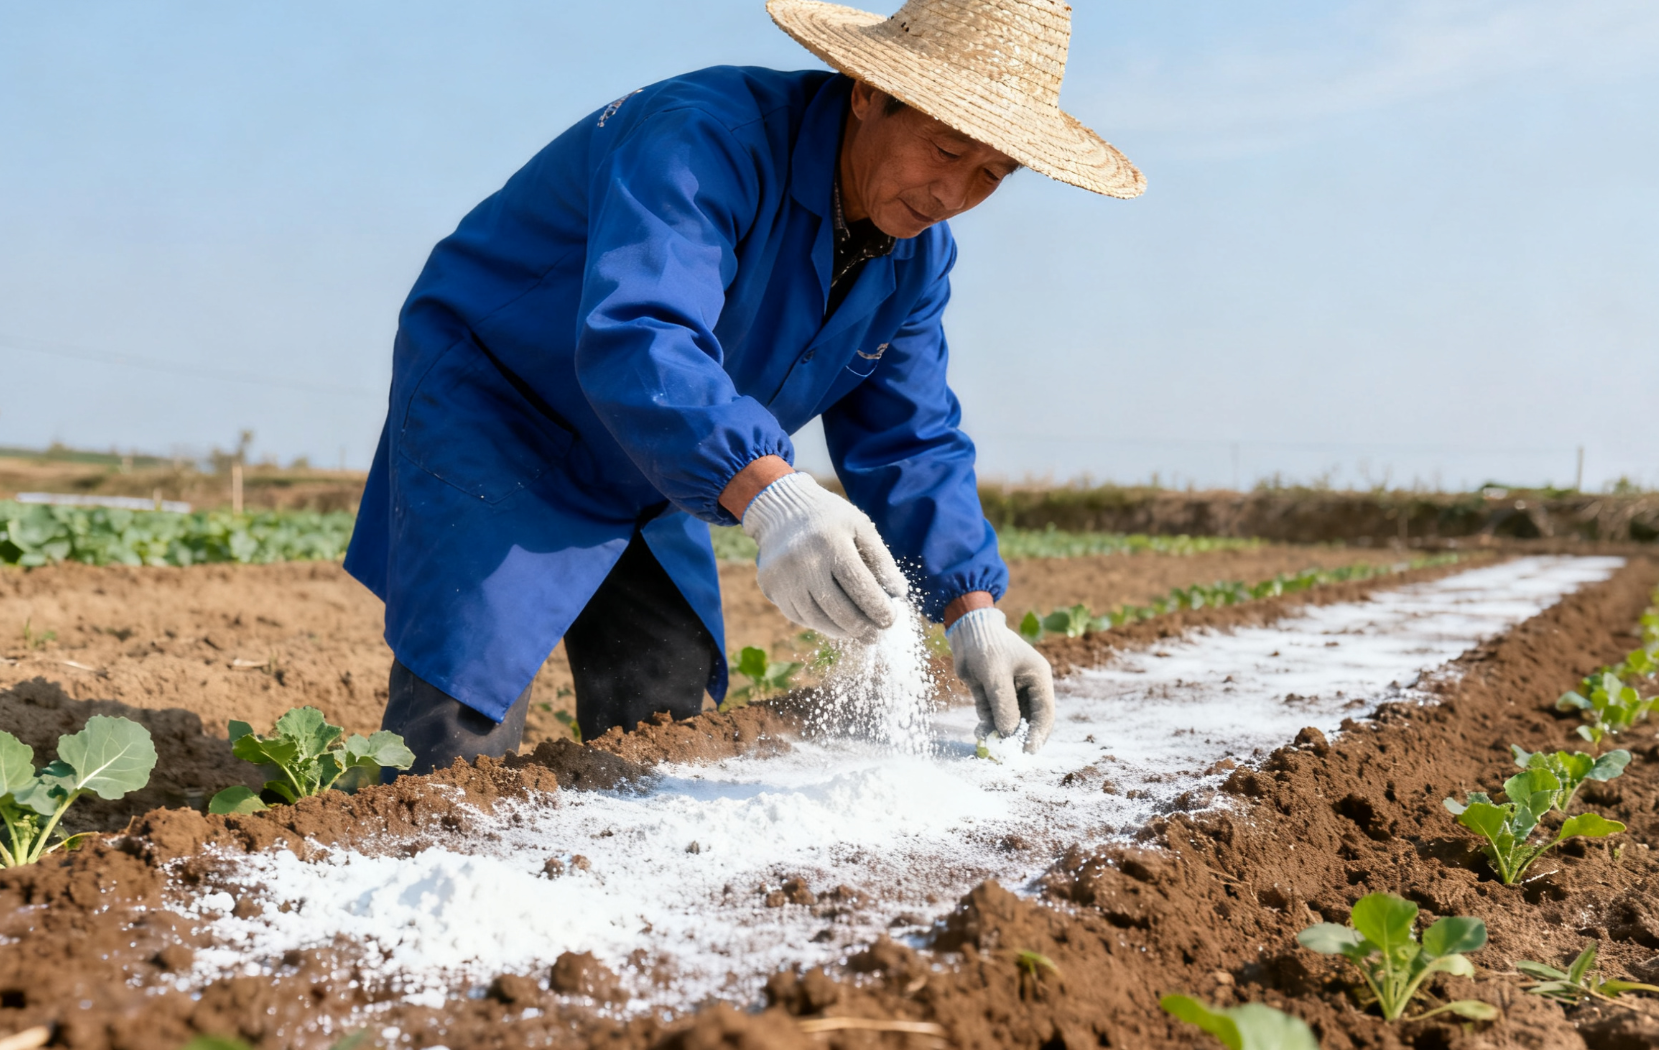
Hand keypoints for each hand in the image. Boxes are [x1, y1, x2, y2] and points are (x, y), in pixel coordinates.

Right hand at [740, 472, 908, 638]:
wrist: (781, 509)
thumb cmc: (829, 518)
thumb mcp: (861, 526)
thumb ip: (882, 559)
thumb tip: (899, 593)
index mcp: (830, 542)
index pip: (859, 586)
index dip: (878, 608)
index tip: (891, 619)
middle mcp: (803, 562)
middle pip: (838, 609)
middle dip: (863, 628)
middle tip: (877, 635)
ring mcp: (783, 577)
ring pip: (818, 619)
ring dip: (842, 631)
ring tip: (859, 631)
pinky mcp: (771, 588)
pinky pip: (799, 616)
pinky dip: (821, 623)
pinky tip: (835, 621)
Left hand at [947, 608, 1054, 752]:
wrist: (964, 631)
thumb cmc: (986, 645)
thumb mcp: (995, 673)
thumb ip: (1003, 703)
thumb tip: (1009, 733)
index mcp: (1038, 678)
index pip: (1045, 712)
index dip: (1038, 734)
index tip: (1027, 751)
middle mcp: (1027, 688)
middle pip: (1028, 721)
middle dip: (1016, 737)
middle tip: (1005, 752)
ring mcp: (1010, 693)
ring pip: (1009, 721)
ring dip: (998, 733)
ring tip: (985, 738)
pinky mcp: (992, 696)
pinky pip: (993, 717)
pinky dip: (988, 726)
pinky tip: (979, 732)